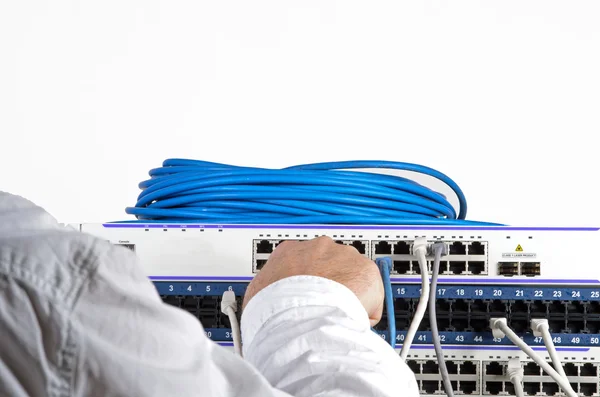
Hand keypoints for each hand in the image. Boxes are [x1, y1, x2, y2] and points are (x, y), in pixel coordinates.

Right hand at [243, 236, 383, 325]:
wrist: (299, 315)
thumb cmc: (274, 308)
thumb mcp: (256, 295)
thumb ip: (266, 291)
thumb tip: (262, 304)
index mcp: (289, 251)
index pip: (302, 260)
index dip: (307, 279)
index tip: (309, 292)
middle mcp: (319, 247)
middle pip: (330, 263)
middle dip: (330, 283)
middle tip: (325, 305)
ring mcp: (344, 256)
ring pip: (352, 276)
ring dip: (349, 294)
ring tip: (339, 315)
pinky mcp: (366, 271)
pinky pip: (371, 294)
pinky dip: (366, 308)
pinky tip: (353, 320)